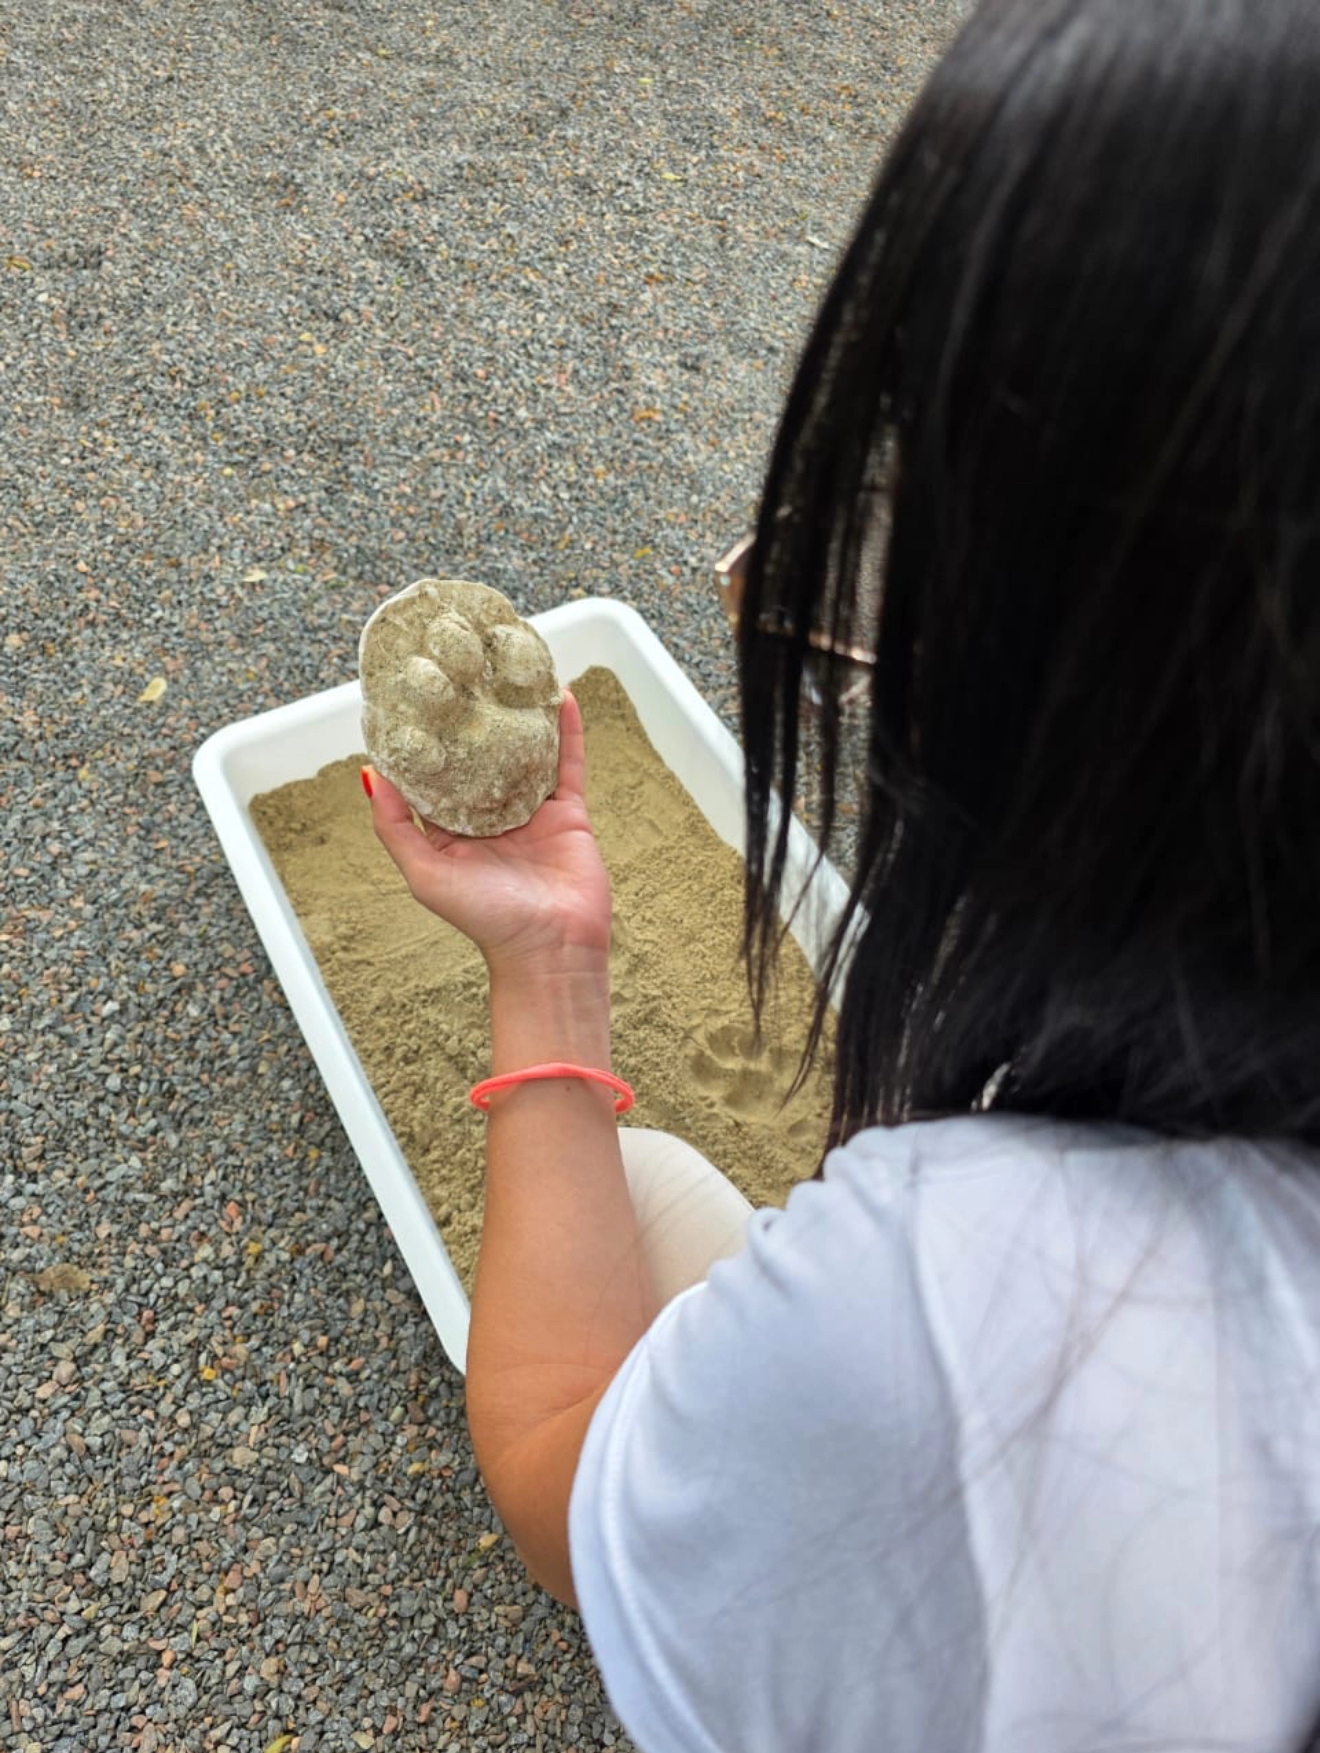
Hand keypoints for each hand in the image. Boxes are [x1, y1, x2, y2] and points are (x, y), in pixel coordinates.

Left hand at [366, 690, 611, 974]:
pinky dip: (567, 731)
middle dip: (472, 718)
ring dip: (520, 716)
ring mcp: (532, 812)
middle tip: (461, 670)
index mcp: (452, 831)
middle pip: (481, 757)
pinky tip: (560, 695)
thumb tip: (369, 773)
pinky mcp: (568, 812)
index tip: (412, 698)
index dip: (424, 739)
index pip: (434, 775)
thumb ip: (396, 825)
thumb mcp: (423, 872)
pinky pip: (568, 764)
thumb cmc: (484, 919)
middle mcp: (490, 817)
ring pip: (525, 752)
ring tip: (510, 673)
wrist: (550, 949)